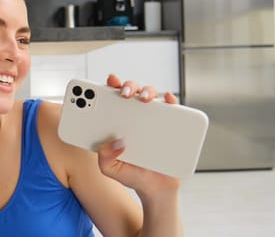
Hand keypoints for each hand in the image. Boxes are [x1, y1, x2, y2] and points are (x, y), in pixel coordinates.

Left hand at [95, 74, 181, 193]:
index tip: (102, 85)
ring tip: (144, 99)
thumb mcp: (111, 169)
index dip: (105, 88)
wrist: (157, 188)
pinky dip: (171, 101)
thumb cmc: (132, 175)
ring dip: (147, 91)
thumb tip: (111, 144)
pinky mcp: (170, 124)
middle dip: (127, 87)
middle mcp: (134, 117)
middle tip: (124, 94)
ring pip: (151, 95)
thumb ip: (104, 159)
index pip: (110, 100)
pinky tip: (167, 101)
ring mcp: (153, 119)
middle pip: (131, 93)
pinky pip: (172, 108)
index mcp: (117, 123)